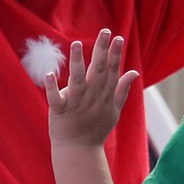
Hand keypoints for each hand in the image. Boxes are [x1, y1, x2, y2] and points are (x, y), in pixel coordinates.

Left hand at [45, 31, 138, 149]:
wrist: (79, 151)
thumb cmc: (96, 130)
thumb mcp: (114, 110)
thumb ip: (123, 89)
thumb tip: (134, 72)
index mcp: (105, 96)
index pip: (112, 71)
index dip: (115, 54)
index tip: (118, 37)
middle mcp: (92, 97)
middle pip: (98, 70)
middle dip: (102, 50)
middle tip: (105, 31)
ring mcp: (76, 104)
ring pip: (78, 80)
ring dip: (77, 62)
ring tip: (76, 44)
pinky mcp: (60, 111)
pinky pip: (55, 98)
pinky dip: (52, 87)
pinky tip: (49, 74)